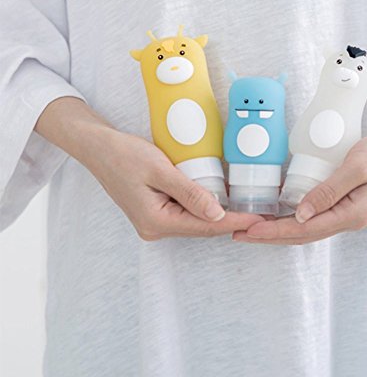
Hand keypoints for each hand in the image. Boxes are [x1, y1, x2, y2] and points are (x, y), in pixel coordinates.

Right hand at [35, 97, 263, 239]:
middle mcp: (155, 228)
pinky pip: (184, 213)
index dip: (234, 222)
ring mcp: (154, 222)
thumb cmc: (124, 155)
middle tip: (258, 214)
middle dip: (229, 221)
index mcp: (156, 222)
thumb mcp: (160, 170)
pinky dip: (202, 207)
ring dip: (217, 215)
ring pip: (193, 221)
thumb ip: (189, 194)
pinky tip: (218, 201)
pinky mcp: (154, 211)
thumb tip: (217, 214)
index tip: (258, 220)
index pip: (204, 226)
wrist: (98, 148)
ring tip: (245, 209)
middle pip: (200, 227)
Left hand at [233, 98, 366, 244]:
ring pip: (304, 226)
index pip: (305, 229)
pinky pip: (311, 213)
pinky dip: (290, 216)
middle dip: (270, 235)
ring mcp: (345, 211)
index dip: (275, 231)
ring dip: (277, 227)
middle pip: (302, 233)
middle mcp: (347, 218)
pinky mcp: (342, 201)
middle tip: (240, 234)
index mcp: (353, 214)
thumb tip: (301, 214)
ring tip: (252, 227)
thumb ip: (329, 191)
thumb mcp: (358, 167)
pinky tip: (275, 212)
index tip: (250, 230)